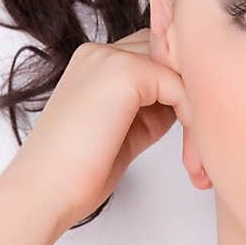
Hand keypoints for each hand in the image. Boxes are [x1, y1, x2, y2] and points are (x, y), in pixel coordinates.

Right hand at [9, 28, 187, 233]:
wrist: (43, 193)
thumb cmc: (77, 172)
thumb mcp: (125, 128)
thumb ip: (153, 105)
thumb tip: (188, 98)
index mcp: (94, 61)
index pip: (155, 53)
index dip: (178, 86)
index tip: (192, 132)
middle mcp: (100, 51)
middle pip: (171, 55)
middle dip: (192, 93)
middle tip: (202, 144)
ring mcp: (111, 57)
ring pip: (179, 70)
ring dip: (197, 109)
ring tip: (199, 156)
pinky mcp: (125, 73)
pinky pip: (180, 87)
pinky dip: (193, 121)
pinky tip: (192, 156)